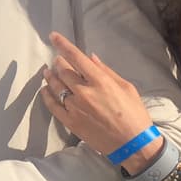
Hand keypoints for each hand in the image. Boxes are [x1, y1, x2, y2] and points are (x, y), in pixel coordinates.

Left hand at [39, 31, 155, 161]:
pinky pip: (53, 105)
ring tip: (47, 71)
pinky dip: (46, 95)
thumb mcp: (126, 87)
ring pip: (56, 86)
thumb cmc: (135, 114)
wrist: (133, 144)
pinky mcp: (70, 122)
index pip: (76, 57)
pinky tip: (45, 90)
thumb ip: (106, 71)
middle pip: (63, 71)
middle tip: (57, 60)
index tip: (53, 36)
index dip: (62, 45)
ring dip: (50, 76)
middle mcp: (84, 92)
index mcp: (100, 81)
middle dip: (59, 62)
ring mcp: (75, 107)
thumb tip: (90, 57)